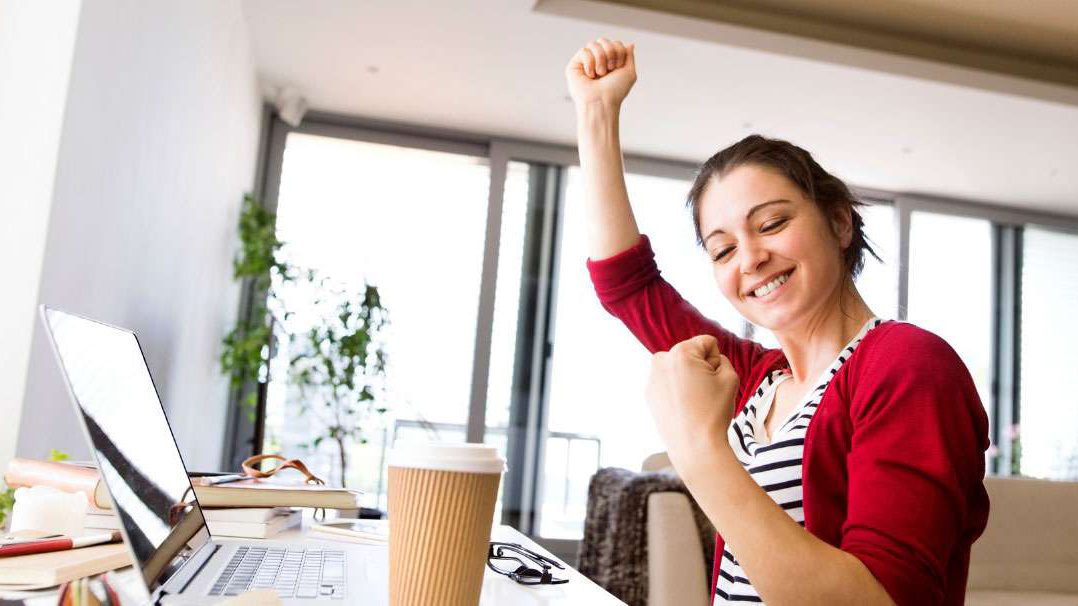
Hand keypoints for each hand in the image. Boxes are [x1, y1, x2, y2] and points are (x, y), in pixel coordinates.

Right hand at [565, 38, 636, 110]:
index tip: (618, 67)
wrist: (602, 102)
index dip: (619, 51)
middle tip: (610, 69)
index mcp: (610, 61)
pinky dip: (590, 63)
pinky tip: (590, 75)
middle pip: (604, 40)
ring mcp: (586, 62)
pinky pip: (583, 51)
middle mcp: (598, 60)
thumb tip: (630, 43)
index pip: (615, 43)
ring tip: (600, 73)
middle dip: (610, 52)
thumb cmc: (615, 91)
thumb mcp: (629, 72)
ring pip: (593, 44)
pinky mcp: (575, 65)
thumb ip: (629, 56)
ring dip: (600, 58)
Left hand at [646, 335, 739, 471]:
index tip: (713, 381)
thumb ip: (722, 359)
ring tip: (693, 401)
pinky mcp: (649, 393)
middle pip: (691, 354)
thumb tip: (707, 360)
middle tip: (703, 393)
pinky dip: (677, 391)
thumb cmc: (713, 412)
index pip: (707, 343)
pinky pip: (669, 383)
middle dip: (700, 368)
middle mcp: (661, 360)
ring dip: (687, 378)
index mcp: (680, 352)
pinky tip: (682, 408)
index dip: (717, 361)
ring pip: (679, 368)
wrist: (694, 446)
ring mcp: (651, 377)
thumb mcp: (730, 377)